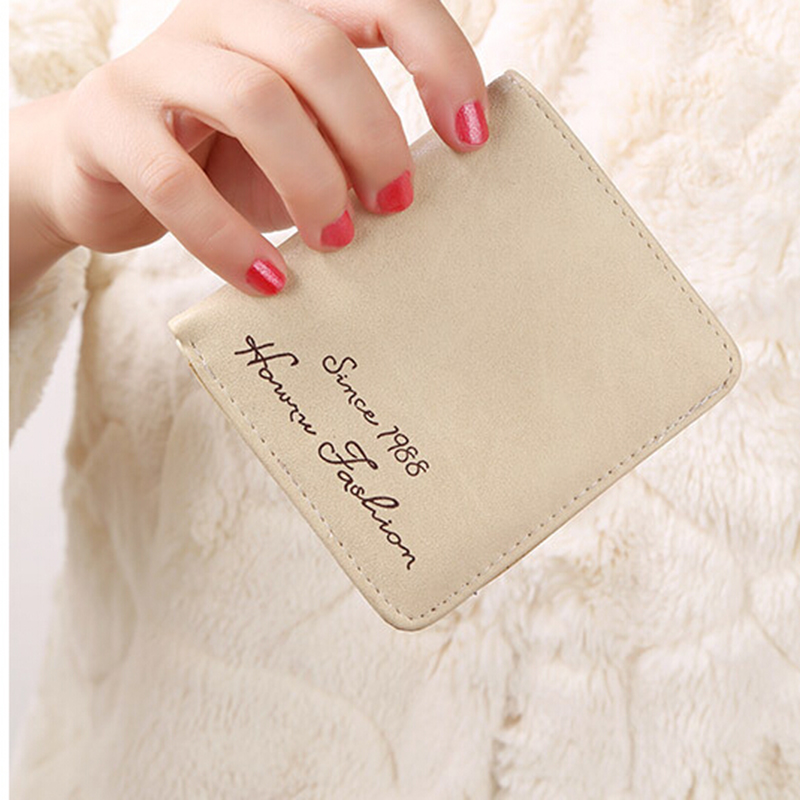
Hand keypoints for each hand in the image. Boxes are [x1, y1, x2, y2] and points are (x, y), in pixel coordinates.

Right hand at [11, 0, 488, 299]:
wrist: (105, 171)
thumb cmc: (224, 162)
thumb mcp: (303, 148)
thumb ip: (352, 148)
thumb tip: (416, 188)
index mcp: (283, 12)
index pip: (383, 1)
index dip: (439, 61)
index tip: (470, 140)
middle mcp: (221, 18)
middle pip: (318, 51)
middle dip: (372, 138)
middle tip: (393, 207)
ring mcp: (157, 63)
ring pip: (253, 101)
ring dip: (310, 184)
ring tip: (336, 243)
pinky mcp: (107, 122)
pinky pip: (173, 180)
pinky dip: (230, 238)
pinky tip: (270, 280)